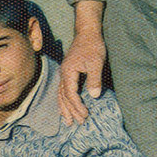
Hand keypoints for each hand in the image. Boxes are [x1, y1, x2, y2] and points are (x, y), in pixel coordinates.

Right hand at [58, 1, 105, 124]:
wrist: (87, 33)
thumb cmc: (92, 46)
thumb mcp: (96, 62)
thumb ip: (94, 79)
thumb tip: (94, 96)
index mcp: (68, 72)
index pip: (71, 94)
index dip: (77, 106)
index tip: (85, 115)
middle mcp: (63, 74)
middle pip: (63, 96)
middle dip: (70, 111)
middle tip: (77, 123)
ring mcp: (64, 73)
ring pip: (60, 94)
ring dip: (64, 108)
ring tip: (67, 120)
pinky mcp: (68, 72)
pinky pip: (62, 90)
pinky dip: (63, 100)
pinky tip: (66, 106)